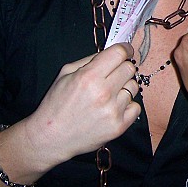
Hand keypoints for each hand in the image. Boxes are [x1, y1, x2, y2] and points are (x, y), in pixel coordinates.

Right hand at [23, 43, 140, 166]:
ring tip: (109, 94)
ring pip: (134, 87)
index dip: (124, 49)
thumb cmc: (56, 104)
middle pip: (129, 69)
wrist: (51, 137)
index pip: (119, 54)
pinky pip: (136, 107)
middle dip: (123, 67)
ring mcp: (113, 110)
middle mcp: (103, 92)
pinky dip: (127, 105)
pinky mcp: (119, 126)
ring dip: (124, 87)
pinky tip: (113, 107)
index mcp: (89, 76)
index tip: (125, 51)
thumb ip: (89, 60)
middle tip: (114, 74)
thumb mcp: (65, 73)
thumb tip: (110, 52)